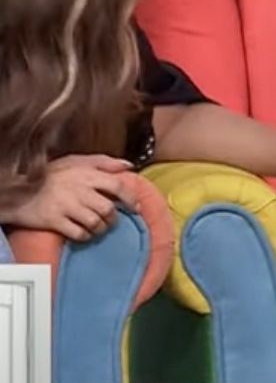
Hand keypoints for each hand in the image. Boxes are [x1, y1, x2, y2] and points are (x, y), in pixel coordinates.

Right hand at [7, 155, 137, 240]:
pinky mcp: (54, 221)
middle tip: (111, 220)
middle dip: (113, 218)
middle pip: (108, 208)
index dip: (130, 197)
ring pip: (95, 223)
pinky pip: (79, 233)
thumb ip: (103, 162)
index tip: (135, 206)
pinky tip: (83, 233)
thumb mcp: (76, 161)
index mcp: (86, 174)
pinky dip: (85, 236)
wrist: (18, 190)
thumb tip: (128, 165)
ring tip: (97, 227)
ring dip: (100, 228)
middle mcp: (79, 190)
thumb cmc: (50, 175)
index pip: (117, 185)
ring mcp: (66, 206)